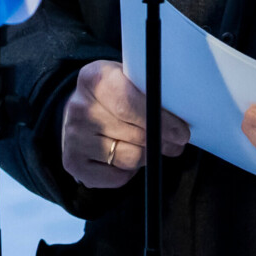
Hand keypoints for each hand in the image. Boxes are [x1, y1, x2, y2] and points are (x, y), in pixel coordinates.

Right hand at [60, 59, 188, 189]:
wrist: (81, 107)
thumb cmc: (115, 92)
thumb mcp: (129, 78)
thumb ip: (149, 91)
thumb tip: (182, 113)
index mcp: (93, 79)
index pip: (129, 104)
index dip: (161, 121)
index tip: (182, 132)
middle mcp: (78, 109)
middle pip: (134, 134)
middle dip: (162, 141)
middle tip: (177, 142)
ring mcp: (73, 138)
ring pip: (128, 158)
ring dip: (148, 155)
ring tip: (153, 147)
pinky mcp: (73, 163)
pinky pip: (117, 177)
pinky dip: (130, 171)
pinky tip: (129, 155)